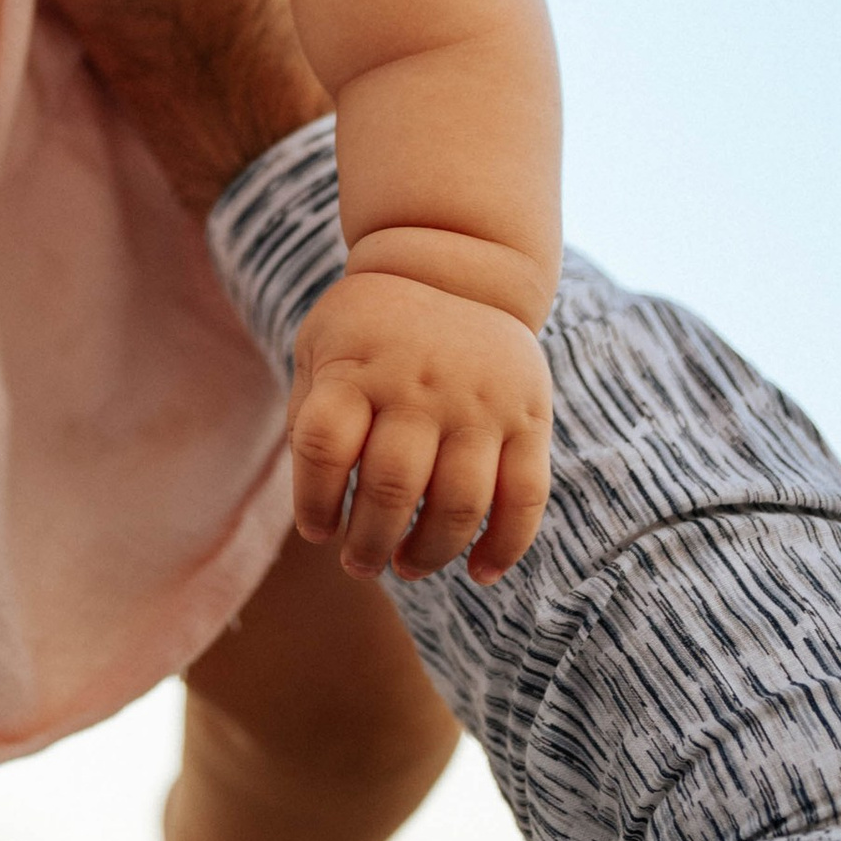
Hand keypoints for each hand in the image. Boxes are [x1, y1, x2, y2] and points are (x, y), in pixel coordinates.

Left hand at [289, 272, 552, 582]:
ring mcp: (480, 401)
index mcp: (357, 365)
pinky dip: (506, 546)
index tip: (318, 530)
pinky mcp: (529, 416)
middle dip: (370, 544)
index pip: (324, 445)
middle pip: (392, 486)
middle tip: (360, 564)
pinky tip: (479, 572)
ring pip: (459, 503)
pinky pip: (526, 497)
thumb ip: (312, 418)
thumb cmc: (369, 329)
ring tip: (406, 566)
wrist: (454, 268)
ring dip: (429, 553)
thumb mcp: (321, 347)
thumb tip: (318, 516)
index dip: (313, 501)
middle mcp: (419, 383)